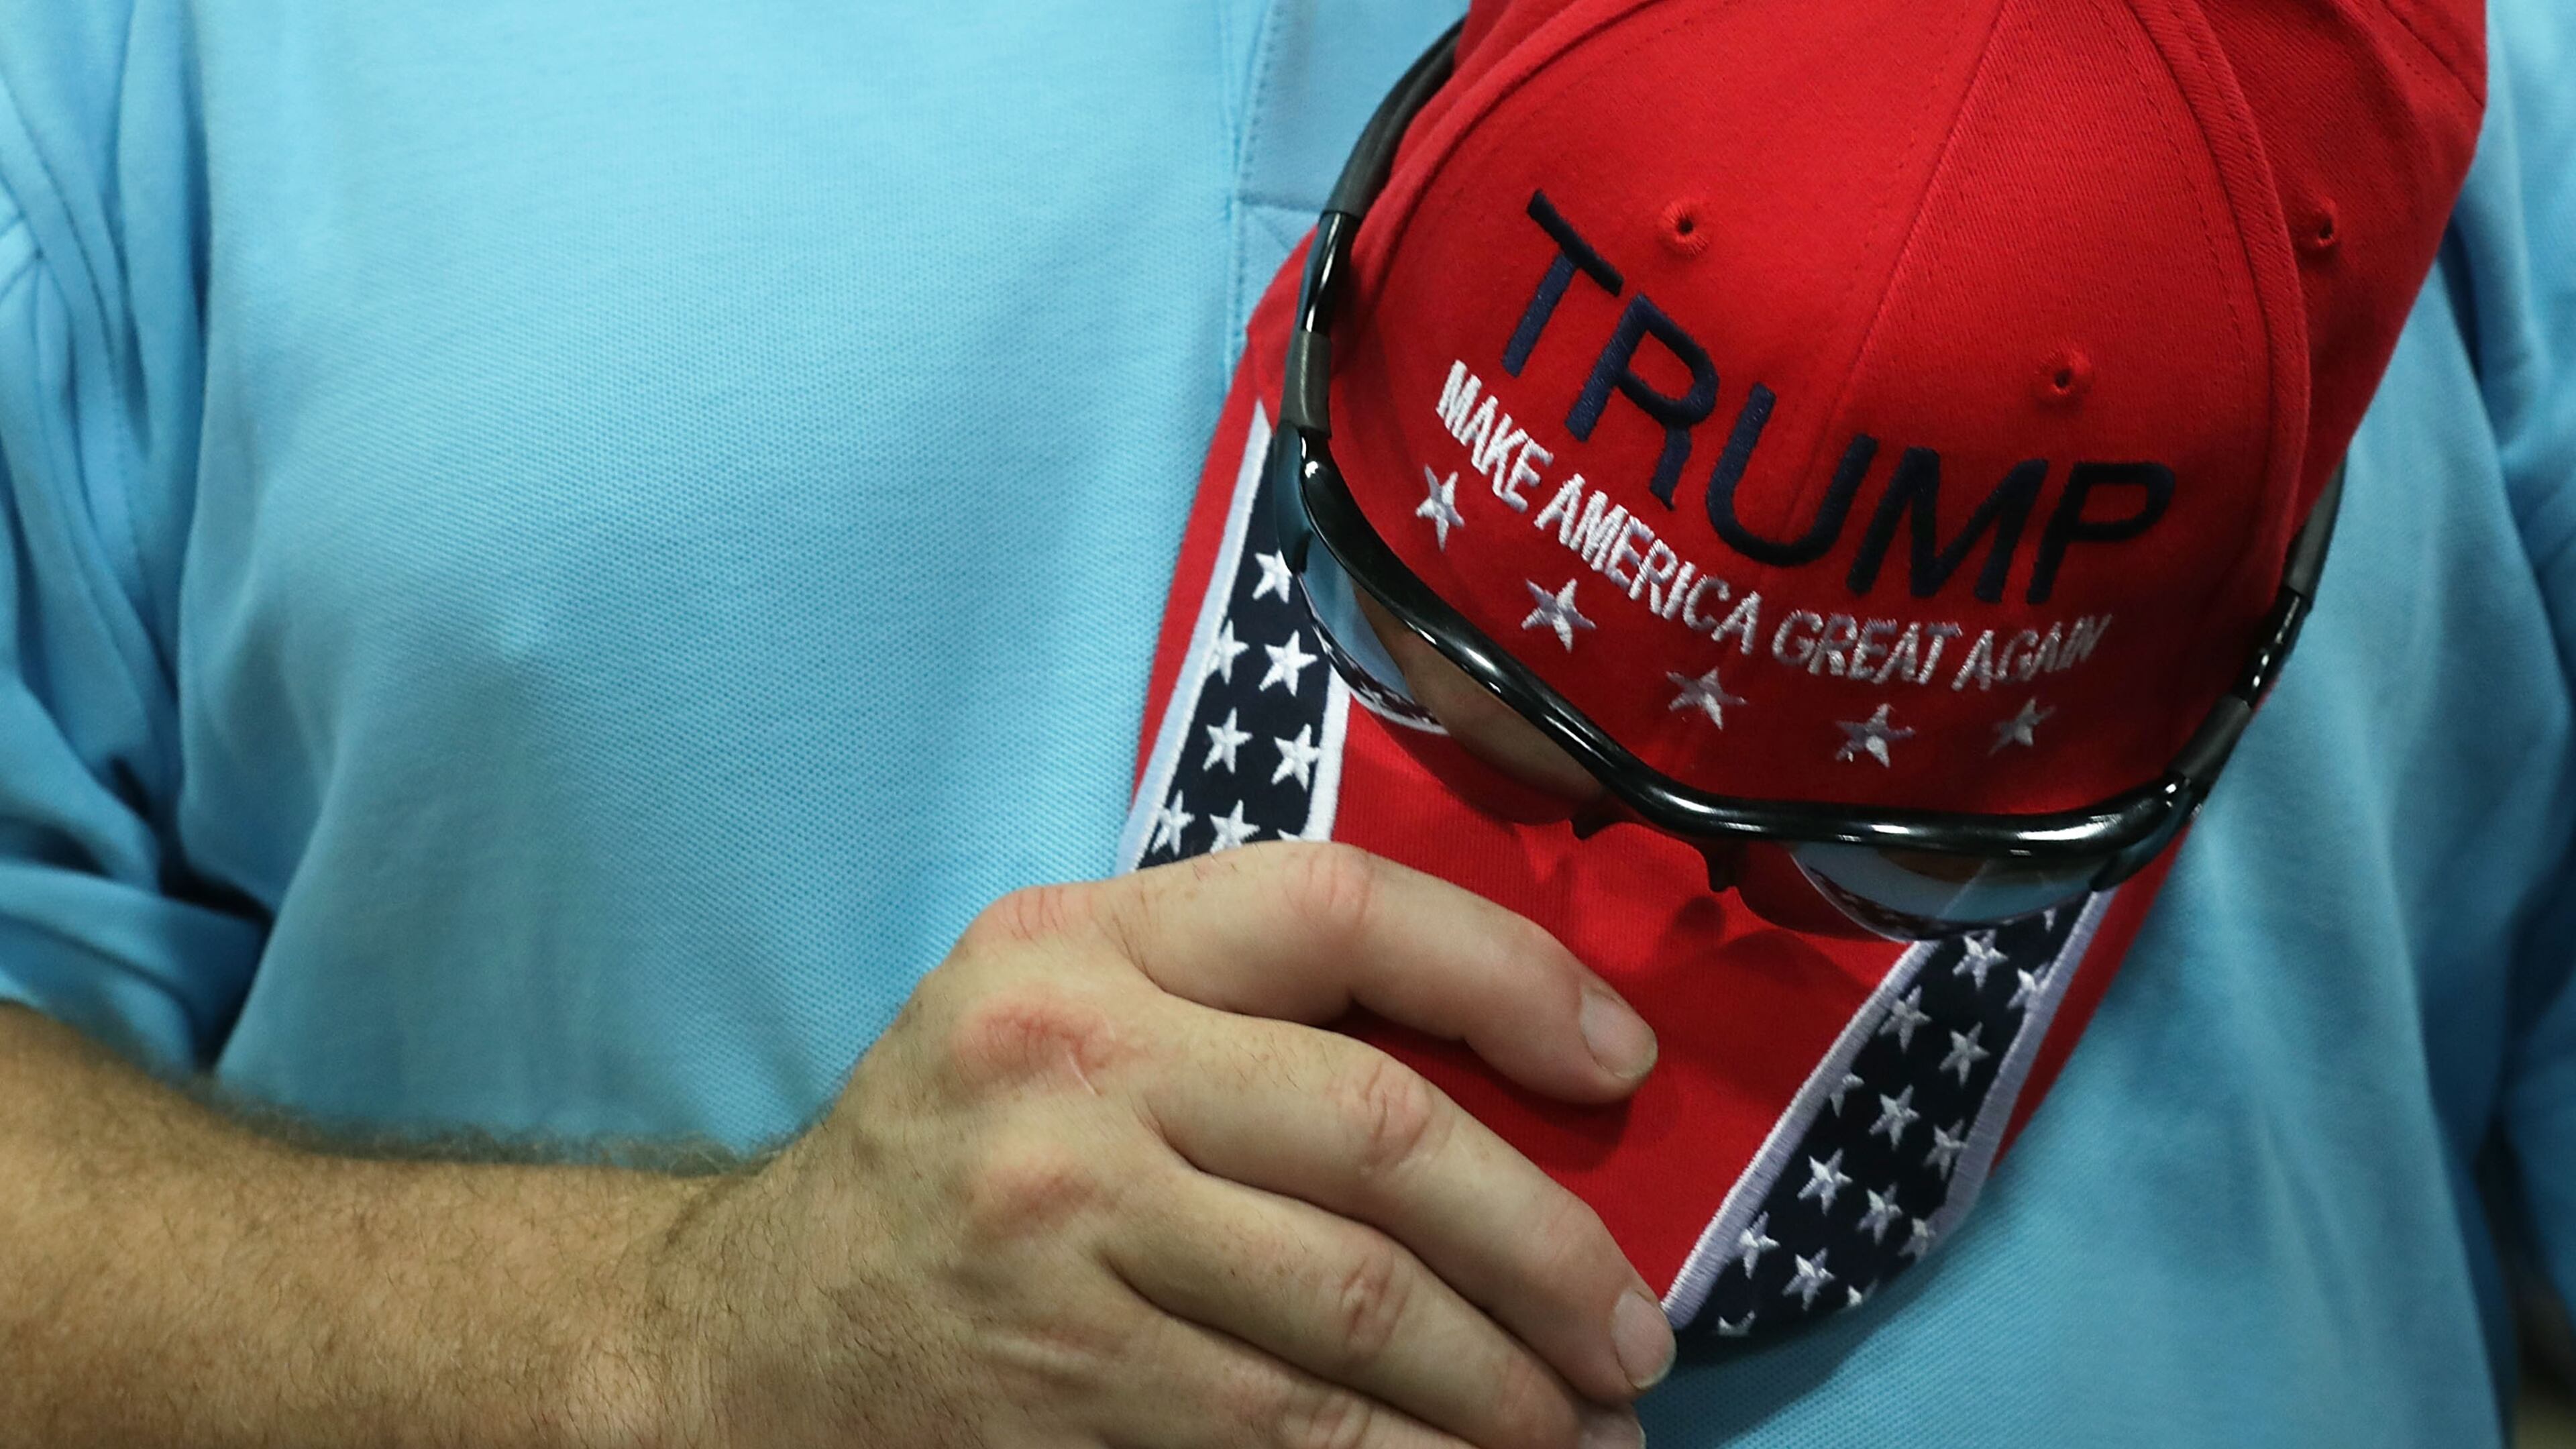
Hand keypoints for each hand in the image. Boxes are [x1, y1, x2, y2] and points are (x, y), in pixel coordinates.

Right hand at [649, 842, 1670, 1448]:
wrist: (750, 1335)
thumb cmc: (954, 1157)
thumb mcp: (1058, 1015)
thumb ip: (1236, 1003)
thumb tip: (1510, 1076)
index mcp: (1084, 945)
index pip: (1340, 907)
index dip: (1511, 976)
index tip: (1623, 1063)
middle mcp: (1068, 1065)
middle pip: (1382, 1132)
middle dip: (1549, 1248)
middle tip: (1638, 1331)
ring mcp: (1058, 1227)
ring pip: (1358, 1306)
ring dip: (1507, 1389)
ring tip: (1589, 1429)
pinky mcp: (1061, 1380)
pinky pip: (1288, 1431)